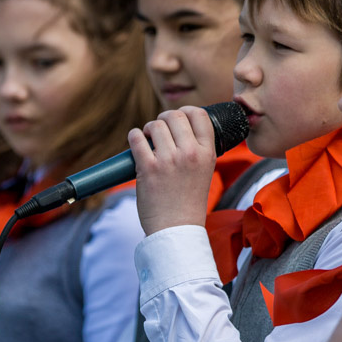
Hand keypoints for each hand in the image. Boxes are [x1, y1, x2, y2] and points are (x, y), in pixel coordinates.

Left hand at [129, 107, 216, 235]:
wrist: (176, 229)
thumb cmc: (188, 203)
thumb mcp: (204, 172)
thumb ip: (197, 150)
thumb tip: (179, 128)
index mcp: (207, 153)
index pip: (199, 115)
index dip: (186, 111)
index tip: (178, 117)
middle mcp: (190, 153)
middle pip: (175, 116)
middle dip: (164, 118)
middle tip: (159, 130)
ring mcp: (168, 160)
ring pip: (155, 125)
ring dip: (148, 129)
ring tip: (148, 140)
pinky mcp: (148, 168)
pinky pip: (136, 138)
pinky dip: (134, 136)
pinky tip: (137, 143)